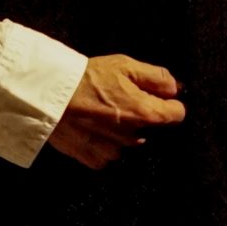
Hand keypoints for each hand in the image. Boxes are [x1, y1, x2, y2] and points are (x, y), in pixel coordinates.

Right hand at [46, 54, 185, 169]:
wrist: (50, 98)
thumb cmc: (87, 79)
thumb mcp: (124, 66)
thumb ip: (156, 77)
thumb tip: (175, 88)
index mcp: (147, 113)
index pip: (177, 114)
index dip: (168, 102)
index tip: (154, 95)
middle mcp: (134, 137)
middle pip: (150, 128)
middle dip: (141, 115)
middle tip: (118, 99)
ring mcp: (114, 151)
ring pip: (128, 142)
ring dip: (121, 131)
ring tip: (100, 113)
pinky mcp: (94, 159)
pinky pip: (108, 154)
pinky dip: (103, 143)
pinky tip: (90, 127)